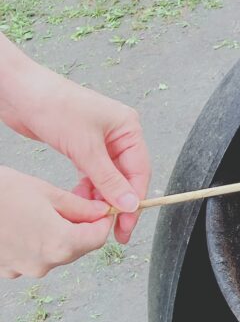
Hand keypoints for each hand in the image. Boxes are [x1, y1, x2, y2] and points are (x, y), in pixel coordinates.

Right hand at [0, 167, 111, 278]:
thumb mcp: (45, 192)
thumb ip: (79, 207)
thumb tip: (101, 212)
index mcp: (60, 244)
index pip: (97, 239)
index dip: (103, 223)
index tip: (103, 209)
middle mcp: (44, 263)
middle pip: (78, 248)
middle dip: (81, 228)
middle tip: (79, 206)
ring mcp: (23, 269)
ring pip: (55, 252)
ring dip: (58, 235)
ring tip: (44, 211)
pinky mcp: (7, 269)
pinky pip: (32, 257)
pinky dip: (35, 242)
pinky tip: (24, 223)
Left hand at [2, 62, 149, 243]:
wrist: (18, 91)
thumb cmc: (53, 106)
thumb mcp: (85, 148)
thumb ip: (108, 180)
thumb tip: (129, 204)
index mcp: (128, 128)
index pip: (139, 171)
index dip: (134, 199)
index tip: (127, 223)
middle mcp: (118, 135)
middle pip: (126, 177)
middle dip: (119, 202)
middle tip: (116, 229)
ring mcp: (101, 142)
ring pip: (109, 178)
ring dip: (101, 197)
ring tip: (93, 215)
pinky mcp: (82, 147)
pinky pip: (93, 174)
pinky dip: (88, 188)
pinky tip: (80, 200)